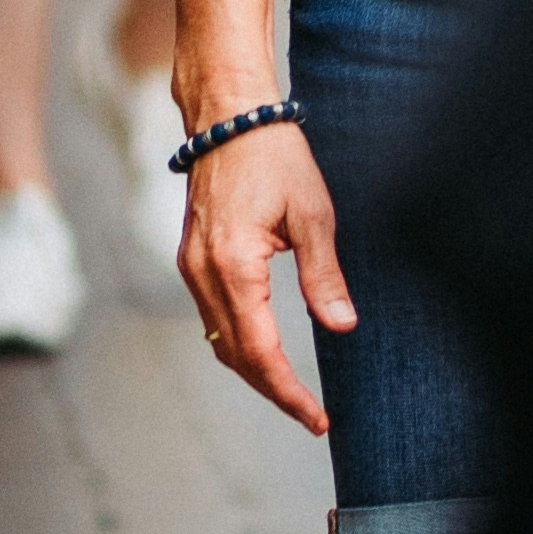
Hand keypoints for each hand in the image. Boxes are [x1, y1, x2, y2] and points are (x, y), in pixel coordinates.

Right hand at [176, 110, 350, 436]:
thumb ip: (323, 276)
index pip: (259, 352)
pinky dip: (238, 342)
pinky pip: (211, 316)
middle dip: (272, 389)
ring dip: (253, 370)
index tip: (316, 418)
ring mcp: (191, 266)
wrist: (230, 114)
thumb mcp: (313, 214)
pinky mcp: (192, 257)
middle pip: (234, 355)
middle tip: (311, 415)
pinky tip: (264, 350)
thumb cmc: (276, 155)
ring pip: (218, 339)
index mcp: (233, 266)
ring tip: (292, 391)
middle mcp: (202, 273)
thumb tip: (341, 327)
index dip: (288, 391)